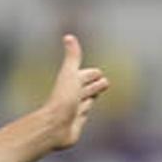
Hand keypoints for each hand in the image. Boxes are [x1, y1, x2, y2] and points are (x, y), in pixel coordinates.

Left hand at [41, 34, 108, 150]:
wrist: (56, 125)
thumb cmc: (63, 99)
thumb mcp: (70, 74)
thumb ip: (72, 57)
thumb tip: (69, 36)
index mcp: (71, 82)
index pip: (85, 76)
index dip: (92, 74)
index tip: (98, 73)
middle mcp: (72, 95)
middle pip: (86, 87)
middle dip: (95, 84)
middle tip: (105, 82)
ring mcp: (74, 109)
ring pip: (86, 100)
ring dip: (92, 95)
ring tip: (98, 93)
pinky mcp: (76, 122)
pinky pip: (84, 114)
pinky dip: (88, 109)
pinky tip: (87, 110)